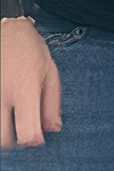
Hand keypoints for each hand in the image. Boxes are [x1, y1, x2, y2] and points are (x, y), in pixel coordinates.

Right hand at [0, 19, 61, 146]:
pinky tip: (3, 107)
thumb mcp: (49, 71)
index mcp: (25, 88)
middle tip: (20, 131)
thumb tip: (53, 130)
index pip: (27, 131)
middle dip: (13, 141)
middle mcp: (2, 93)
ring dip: (0, 131)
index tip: (36, 138)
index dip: (33, 141)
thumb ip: (52, 103)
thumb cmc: (30, 49)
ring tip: (9, 119)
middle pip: (3, 139)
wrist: (5, 29)